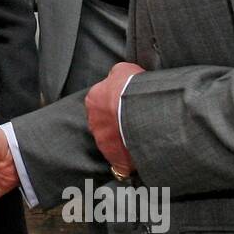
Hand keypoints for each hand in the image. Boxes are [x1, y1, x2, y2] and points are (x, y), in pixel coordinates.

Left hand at [85, 62, 143, 177]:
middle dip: (116, 126)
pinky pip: (122, 163)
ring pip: (112, 144)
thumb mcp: (123, 70)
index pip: (100, 103)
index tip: (125, 106)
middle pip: (104, 125)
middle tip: (133, 123)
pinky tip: (139, 158)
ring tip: (139, 140)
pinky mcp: (116, 160)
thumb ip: (117, 75)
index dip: (113, 105)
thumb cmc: (131, 88)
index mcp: (93, 100)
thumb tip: (118, 76)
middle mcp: (94, 123)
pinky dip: (129, 161)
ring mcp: (103, 143)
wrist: (140, 111)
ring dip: (122, 143)